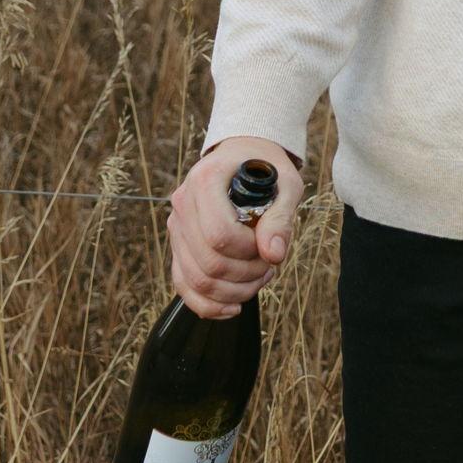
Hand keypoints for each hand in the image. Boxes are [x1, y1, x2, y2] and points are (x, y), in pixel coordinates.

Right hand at [166, 135, 303, 319]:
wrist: (243, 155)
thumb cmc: (267, 168)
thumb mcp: (286, 183)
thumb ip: (281, 217)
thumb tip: (274, 255)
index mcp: (205, 181)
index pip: (219, 234)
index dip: (248, 251)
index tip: (270, 246)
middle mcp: (183, 204)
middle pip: (208, 263)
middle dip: (245, 275)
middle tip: (270, 266)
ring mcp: (176, 227)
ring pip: (195, 280)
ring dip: (233, 291)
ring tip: (260, 278)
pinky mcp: (177, 245)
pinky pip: (183, 285)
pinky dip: (208, 304)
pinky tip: (233, 307)